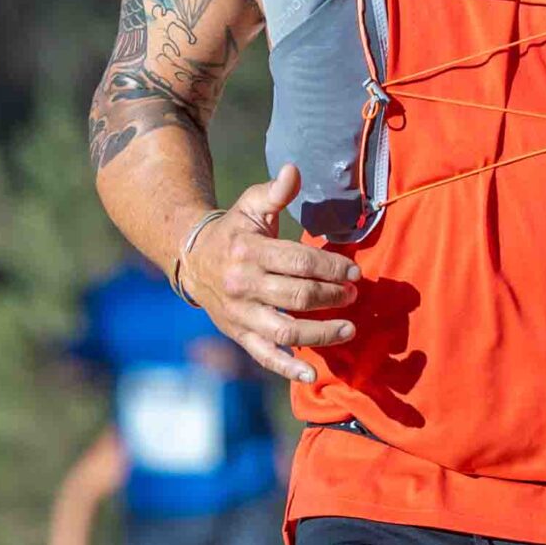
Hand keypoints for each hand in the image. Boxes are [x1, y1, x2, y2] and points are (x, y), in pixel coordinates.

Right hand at [181, 163, 358, 381]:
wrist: (192, 260)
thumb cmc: (234, 232)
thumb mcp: (250, 207)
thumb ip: (274, 193)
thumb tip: (294, 170)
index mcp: (250, 251)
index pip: (299, 262)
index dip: (331, 267)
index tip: (353, 272)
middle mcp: (244, 285)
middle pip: (298, 296)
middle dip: (332, 296)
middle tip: (353, 294)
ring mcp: (241, 314)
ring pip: (286, 329)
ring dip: (322, 333)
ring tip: (349, 329)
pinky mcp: (239, 334)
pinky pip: (264, 355)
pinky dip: (288, 368)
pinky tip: (312, 374)